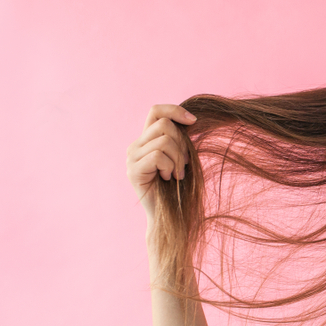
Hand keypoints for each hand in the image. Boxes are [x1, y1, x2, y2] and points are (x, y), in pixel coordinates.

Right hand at [126, 104, 195, 223]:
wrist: (169, 216)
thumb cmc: (179, 188)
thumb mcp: (182, 158)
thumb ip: (180, 140)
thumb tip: (191, 120)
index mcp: (147, 140)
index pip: (156, 111)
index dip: (175, 110)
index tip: (194, 121)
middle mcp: (136, 146)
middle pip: (163, 124)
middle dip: (182, 143)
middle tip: (184, 164)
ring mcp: (132, 157)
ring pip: (163, 141)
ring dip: (178, 159)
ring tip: (177, 175)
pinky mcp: (133, 170)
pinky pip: (158, 156)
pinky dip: (169, 167)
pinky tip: (168, 179)